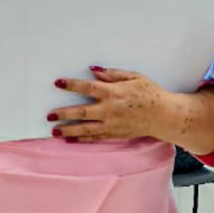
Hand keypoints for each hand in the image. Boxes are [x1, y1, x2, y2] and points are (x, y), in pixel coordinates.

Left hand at [48, 67, 171, 141]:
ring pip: (85, 129)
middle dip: (63, 114)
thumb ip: (113, 75)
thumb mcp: (134, 77)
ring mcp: (112, 124)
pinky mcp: (116, 134)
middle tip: (49, 115)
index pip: (87, 88)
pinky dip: (82, 140)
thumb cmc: (150, 93)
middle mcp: (110, 110)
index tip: (58, 83)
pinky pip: (95, 138)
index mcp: (114, 93)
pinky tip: (71, 140)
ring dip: (68, 130)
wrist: (164, 115)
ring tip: (54, 131)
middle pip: (81, 112)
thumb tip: (94, 72)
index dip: (72, 85)